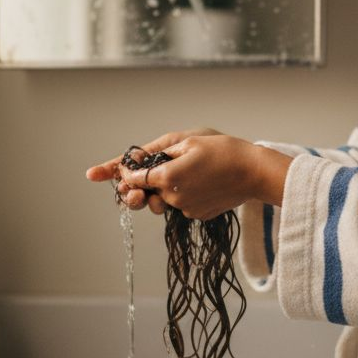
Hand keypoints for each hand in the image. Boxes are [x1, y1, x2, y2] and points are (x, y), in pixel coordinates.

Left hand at [86, 131, 290, 219]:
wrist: (255, 172)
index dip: (120, 173)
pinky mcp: (197, 215)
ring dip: (163, 188)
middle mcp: (173, 197)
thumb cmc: (223, 150)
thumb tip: (134, 163)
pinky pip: (180, 204)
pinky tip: (200, 181)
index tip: (102, 173)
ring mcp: (186, 209)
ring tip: (182, 171)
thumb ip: (157, 153)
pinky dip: (182, 194)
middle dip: (139, 184)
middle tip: (132, 179)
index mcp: (168, 177)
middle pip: (146, 192)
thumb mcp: (187, 141)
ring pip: (163, 199)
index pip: (134, 177)